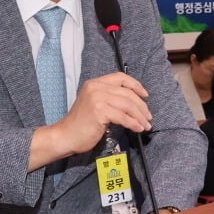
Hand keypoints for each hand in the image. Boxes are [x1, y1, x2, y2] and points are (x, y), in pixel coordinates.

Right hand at [28, 72, 152, 170]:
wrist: (65, 136)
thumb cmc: (81, 124)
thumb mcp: (95, 104)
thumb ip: (110, 98)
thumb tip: (135, 103)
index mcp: (95, 83)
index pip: (120, 77)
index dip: (136, 85)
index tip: (145, 95)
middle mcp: (96, 87)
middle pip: (127, 93)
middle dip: (141, 106)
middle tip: (148, 117)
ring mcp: (97, 98)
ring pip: (128, 105)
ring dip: (140, 116)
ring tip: (146, 125)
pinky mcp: (99, 111)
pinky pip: (123, 117)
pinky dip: (133, 123)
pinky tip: (138, 128)